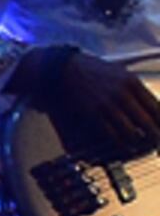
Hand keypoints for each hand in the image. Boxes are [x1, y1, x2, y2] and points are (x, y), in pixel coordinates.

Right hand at [44, 51, 159, 161]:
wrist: (65, 68)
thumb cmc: (95, 70)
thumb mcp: (121, 73)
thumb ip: (137, 89)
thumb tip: (153, 107)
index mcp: (132, 82)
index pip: (157, 108)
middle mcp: (122, 93)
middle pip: (147, 122)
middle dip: (156, 137)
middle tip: (158, 144)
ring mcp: (107, 104)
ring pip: (131, 131)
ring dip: (139, 142)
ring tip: (143, 146)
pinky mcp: (93, 113)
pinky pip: (112, 133)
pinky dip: (121, 142)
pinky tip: (125, 146)